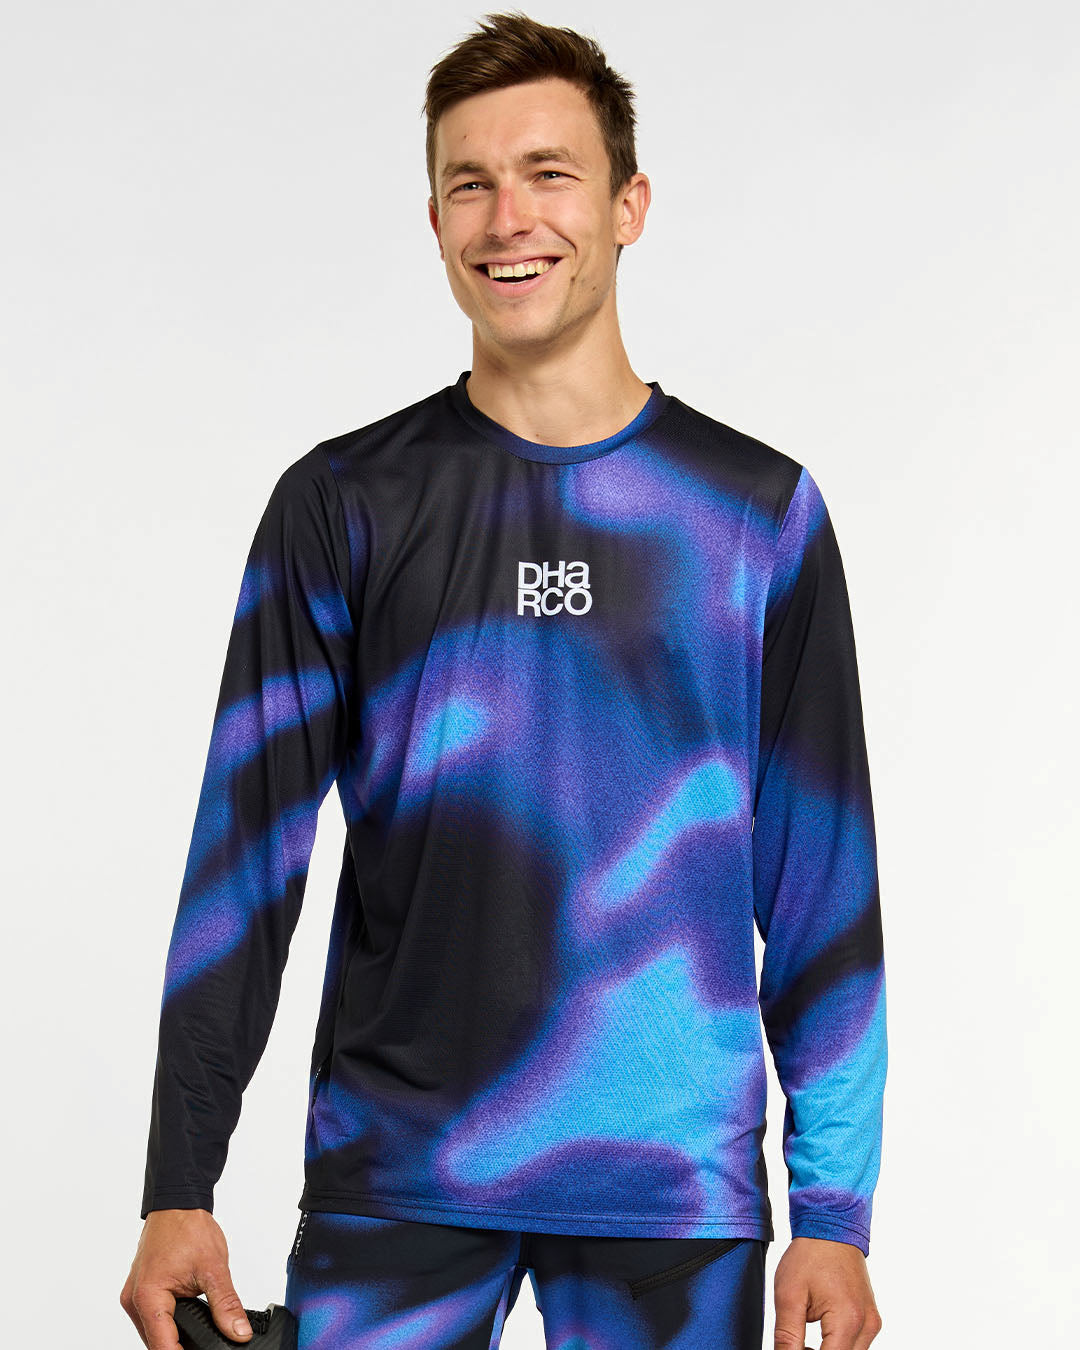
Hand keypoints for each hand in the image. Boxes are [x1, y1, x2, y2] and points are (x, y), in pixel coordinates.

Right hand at [120, 1208, 253, 1347]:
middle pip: (156, 1342)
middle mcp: (134, 1300)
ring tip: (200, 1329)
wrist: (177, 1203)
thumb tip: (239, 1332)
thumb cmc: (188, 1227)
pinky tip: (187, 1319)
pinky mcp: (139, 1292)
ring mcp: (134, 1296)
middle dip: (181, 1345)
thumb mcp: (214, 1268)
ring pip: (154, 1332)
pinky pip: (153, 1318)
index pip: (163, 1346)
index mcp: (148, 1296)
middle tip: (208, 1340)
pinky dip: (169, 1322)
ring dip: (174, 1334)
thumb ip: (226, 1304)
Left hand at [773, 1236, 881, 1347]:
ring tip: (804, 1340)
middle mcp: (867, 1325)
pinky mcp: (871, 1318)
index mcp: (848, 1320)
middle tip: (796, 1344)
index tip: (791, 1348)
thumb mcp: (788, 1296)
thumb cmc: (810, 1255)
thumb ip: (787, 1336)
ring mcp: (872, 1322)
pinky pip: (856, 1345)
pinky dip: (837, 1346)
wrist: (830, 1226)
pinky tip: (819, 1334)